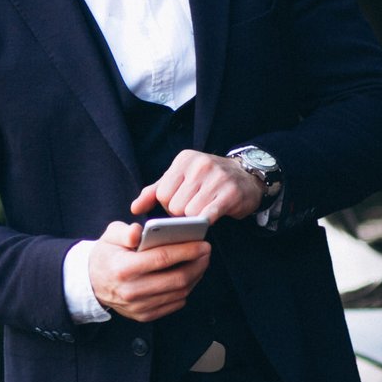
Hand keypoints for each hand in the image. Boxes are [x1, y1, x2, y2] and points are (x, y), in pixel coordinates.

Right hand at [87, 220, 210, 322]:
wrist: (91, 283)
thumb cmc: (106, 255)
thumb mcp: (109, 236)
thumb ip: (125, 231)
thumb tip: (140, 231)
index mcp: (123, 268)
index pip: (162, 258)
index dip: (186, 250)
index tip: (203, 243)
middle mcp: (132, 291)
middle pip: (176, 279)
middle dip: (198, 264)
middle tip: (207, 251)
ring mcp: (139, 306)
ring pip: (179, 293)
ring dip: (196, 276)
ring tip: (201, 262)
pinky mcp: (145, 315)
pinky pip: (175, 304)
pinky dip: (186, 289)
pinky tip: (190, 276)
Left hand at [130, 149, 264, 221]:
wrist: (247, 177)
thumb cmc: (208, 180)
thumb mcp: (180, 179)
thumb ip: (154, 192)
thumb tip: (134, 209)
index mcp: (184, 160)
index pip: (162, 193)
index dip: (168, 205)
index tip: (179, 203)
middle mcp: (200, 165)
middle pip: (174, 206)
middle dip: (181, 214)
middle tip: (193, 208)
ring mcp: (216, 178)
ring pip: (189, 213)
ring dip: (194, 219)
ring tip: (203, 211)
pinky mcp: (230, 194)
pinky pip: (208, 215)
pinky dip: (205, 221)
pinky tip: (209, 218)